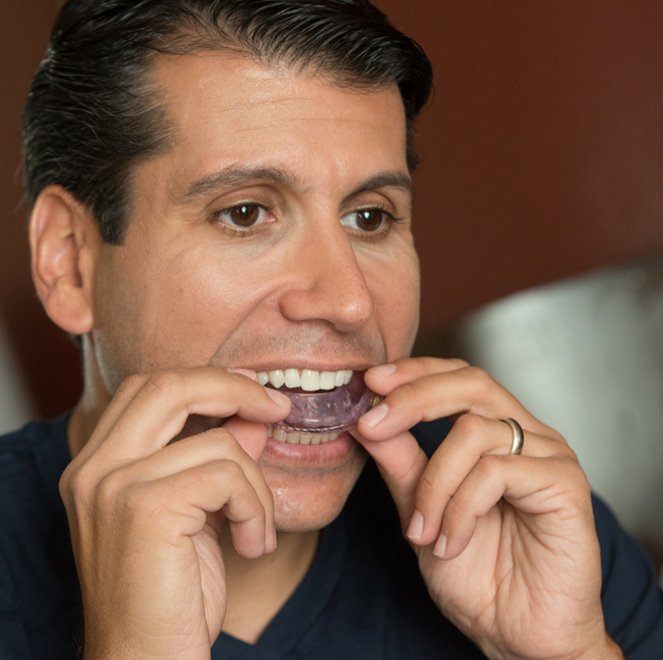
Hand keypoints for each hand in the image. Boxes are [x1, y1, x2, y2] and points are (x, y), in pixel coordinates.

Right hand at [59, 368, 290, 658]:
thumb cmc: (171, 594)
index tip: (254, 395)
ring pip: (219, 443)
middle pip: (169, 385)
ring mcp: (113, 486)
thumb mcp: (198, 512)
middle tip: (276, 409)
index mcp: (97, 464)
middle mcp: (93, 468)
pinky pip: (229, 476)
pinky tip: (253, 545)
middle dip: (233, 388)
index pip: (149, 388)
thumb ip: (216, 457)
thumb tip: (253, 414)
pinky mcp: (146, 509)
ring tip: (257, 531)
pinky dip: (256, 509)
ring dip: (257, 486)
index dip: (206, 381)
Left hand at [355, 358, 620, 658]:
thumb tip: (365, 419)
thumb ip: (400, 462)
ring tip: (422, 531)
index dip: (415, 372)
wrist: (517, 635)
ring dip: (433, 484)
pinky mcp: (565, 484)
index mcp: (496, 433)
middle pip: (471, 383)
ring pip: (474, 431)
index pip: (457, 377)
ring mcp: (549, 455)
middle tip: (372, 424)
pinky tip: (452, 542)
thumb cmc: (477, 573)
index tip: (370, 380)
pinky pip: (496, 471)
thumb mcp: (422, 509)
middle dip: (413, 398)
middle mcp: (526, 435)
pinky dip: (460, 507)